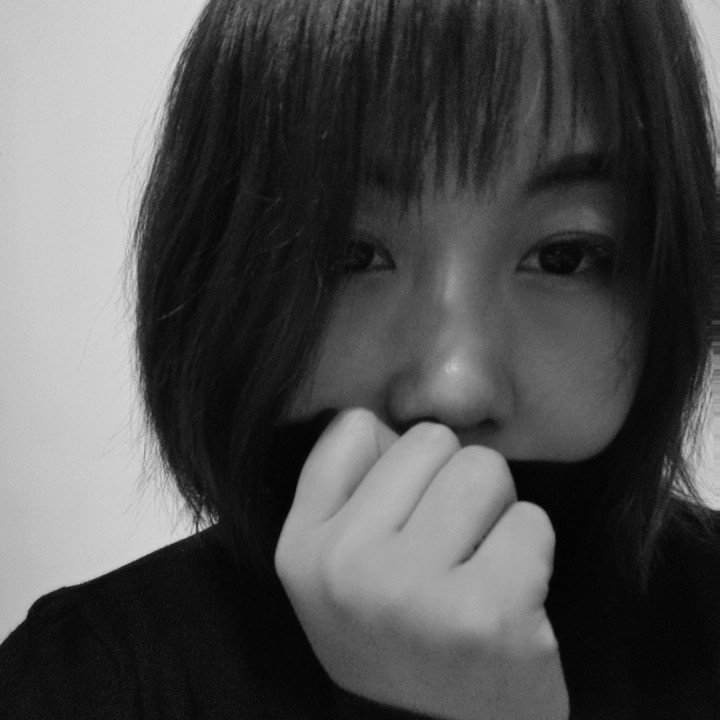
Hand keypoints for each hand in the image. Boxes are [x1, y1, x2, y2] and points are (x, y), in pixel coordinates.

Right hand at [275, 408, 568, 719]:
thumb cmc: (401, 633)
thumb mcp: (341, 568)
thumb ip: (348, 485)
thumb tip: (387, 421)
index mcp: (302, 549)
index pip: (356, 427)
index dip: (393, 464)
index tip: (401, 516)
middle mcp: (345, 568)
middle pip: (431, 440)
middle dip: (451, 483)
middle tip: (447, 551)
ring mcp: (413, 593)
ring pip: (485, 468)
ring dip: (494, 513)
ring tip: (476, 569)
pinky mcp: (487, 615)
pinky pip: (531, 521)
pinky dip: (531, 551)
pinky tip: (511, 599)